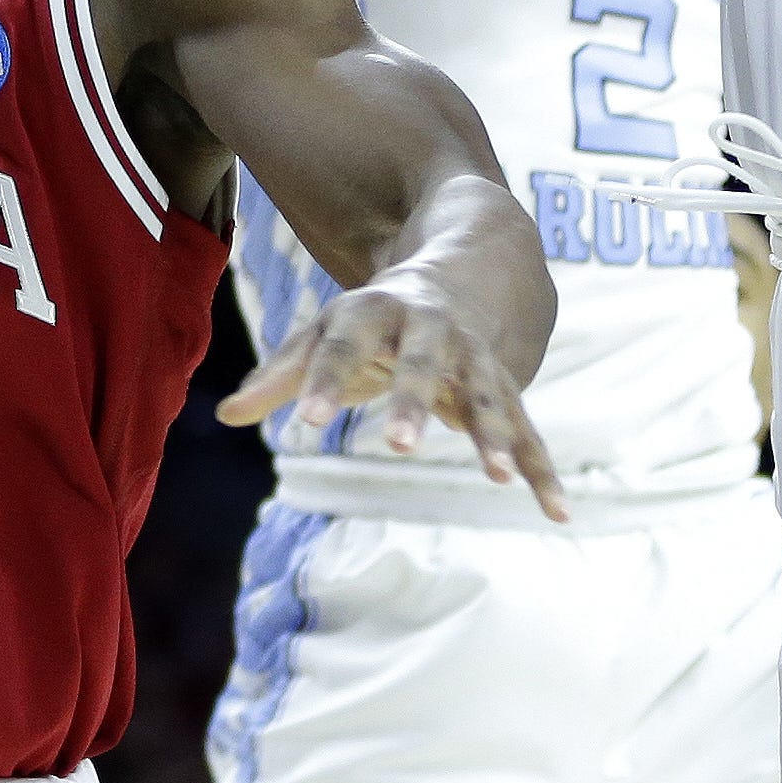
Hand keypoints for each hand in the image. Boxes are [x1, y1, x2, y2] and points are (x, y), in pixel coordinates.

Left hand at [217, 274, 569, 522]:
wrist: (460, 272)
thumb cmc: (374, 320)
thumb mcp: (325, 333)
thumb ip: (282, 375)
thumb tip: (224, 415)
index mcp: (375, 311)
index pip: (341, 346)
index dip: (323, 382)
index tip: (304, 424)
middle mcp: (430, 329)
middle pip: (421, 362)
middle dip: (412, 401)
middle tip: (399, 445)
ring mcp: (474, 356)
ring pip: (485, 393)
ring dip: (492, 432)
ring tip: (494, 477)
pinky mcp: (505, 387)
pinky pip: (528, 429)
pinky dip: (541, 469)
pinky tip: (557, 510)